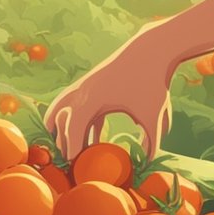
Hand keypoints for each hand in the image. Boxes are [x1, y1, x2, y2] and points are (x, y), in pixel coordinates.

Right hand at [43, 37, 173, 159]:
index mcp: (94, 98)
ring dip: (62, 128)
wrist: (152, 50)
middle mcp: (84, 91)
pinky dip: (78, 121)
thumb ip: (150, 141)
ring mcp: (85, 85)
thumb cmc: (152, 82)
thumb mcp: (152, 115)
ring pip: (61, 108)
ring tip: (70, 151)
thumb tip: (147, 162)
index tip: (73, 164)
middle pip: (61, 119)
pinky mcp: (91, 82)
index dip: (72, 146)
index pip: (74, 126)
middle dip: (64, 142)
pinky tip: (93, 140)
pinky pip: (75, 104)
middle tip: (71, 164)